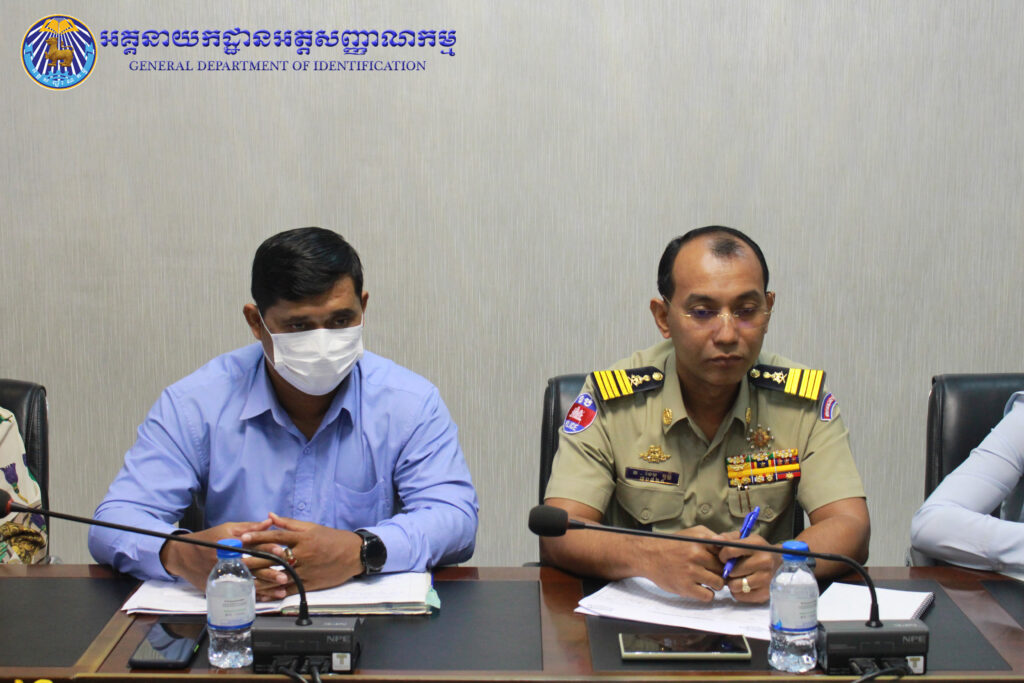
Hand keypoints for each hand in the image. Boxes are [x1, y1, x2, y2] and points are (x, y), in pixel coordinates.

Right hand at [159, 519, 272, 591]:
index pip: (252, 545)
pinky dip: (254, 595)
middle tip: (286, 575)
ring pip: (248, 581)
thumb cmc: (208, 539)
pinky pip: (240, 591)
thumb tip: (270, 522)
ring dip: (266, 586)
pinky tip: (267, 597)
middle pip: (252, 566)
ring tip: (281, 589)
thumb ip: (250, 527)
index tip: (281, 550)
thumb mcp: (228, 529)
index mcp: (232, 544)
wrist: (183, 556)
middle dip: (270, 571)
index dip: (267, 547)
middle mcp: (229, 560)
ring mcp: (224, 575)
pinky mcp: (221, 585)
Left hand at [241, 512, 363, 600]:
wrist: (354, 554)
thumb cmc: (332, 538)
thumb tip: (270, 516)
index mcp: (304, 538)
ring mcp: (307, 570)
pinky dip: (275, 592)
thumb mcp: (312, 527)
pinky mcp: (310, 583)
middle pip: (275, 557)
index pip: (277, 537)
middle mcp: (304, 554)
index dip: (259, 536)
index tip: (243, 538)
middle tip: (237, 561)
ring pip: (280, 575)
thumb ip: (289, 523)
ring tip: (244, 579)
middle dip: (255, 559)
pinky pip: (289, 589)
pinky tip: (262, 593)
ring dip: (261, 578)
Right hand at [643, 525, 725, 601]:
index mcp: (701, 541)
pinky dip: (707, 594)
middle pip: (724, 569)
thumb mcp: (694, 533)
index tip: (724, 561)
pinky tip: (700, 588)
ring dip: (715, 584)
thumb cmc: (673, 544)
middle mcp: (697, 555)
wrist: (648, 555)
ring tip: (706, 580)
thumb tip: (738, 537)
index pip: (727, 552)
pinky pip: (708, 596)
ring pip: (719, 584)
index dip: (727, 559)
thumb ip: (715, 536)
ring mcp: (691, 572)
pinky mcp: (685, 587)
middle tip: (712, 571)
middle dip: (720, 572)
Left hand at [716, 531, 780, 603]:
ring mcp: (766, 579)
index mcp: (757, 546)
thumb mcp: (747, 539)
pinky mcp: (765, 593)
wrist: (781, 563)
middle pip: (731, 570)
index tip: (724, 557)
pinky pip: (740, 596)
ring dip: (732, 582)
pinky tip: (743, 584)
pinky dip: (737, 591)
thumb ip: (729, 538)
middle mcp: (764, 562)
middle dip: (728, 570)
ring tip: (737, 577)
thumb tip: (714, 541)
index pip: (730, 550)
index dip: (722, 555)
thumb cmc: (759, 550)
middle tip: (732, 568)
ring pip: (734, 585)